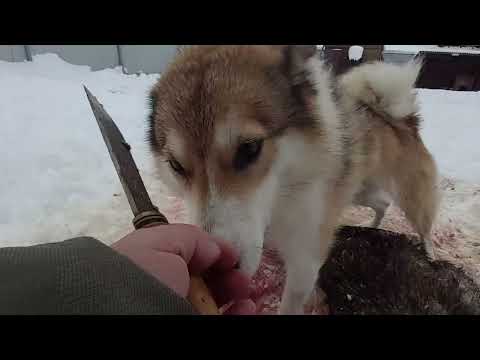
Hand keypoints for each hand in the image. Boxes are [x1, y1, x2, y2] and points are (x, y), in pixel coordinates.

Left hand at [111, 224, 255, 314]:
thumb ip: (191, 239)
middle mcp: (165, 289)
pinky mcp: (189, 323)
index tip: (231, 256)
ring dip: (235, 295)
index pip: (188, 260)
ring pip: (213, 304)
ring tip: (246, 292)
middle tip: (241, 276)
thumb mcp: (161, 242)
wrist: (119, 312)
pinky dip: (238, 314)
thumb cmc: (139, 272)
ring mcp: (175, 309)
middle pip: (204, 283)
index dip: (212, 255)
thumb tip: (215, 250)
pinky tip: (248, 308)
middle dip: (227, 276)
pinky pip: (220, 319)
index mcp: (155, 266)